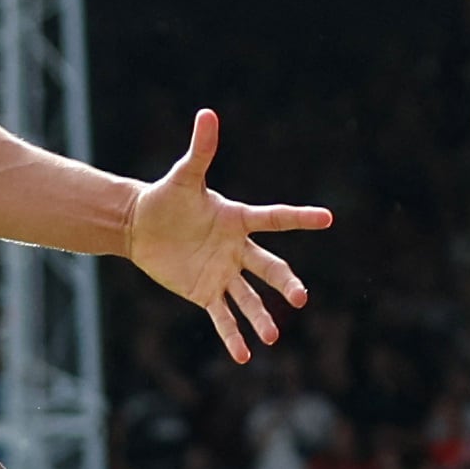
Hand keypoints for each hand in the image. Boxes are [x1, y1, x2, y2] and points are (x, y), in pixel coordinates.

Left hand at [121, 112, 327, 366]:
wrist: (142, 225)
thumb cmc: (165, 197)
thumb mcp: (184, 176)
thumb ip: (201, 150)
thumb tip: (208, 113)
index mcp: (238, 219)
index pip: (274, 219)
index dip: (300, 217)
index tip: (328, 218)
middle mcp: (237, 249)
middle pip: (268, 267)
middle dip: (284, 283)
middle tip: (301, 298)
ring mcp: (223, 273)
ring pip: (249, 298)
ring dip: (261, 318)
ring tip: (273, 336)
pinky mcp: (205, 292)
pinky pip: (223, 316)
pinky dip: (233, 335)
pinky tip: (246, 355)